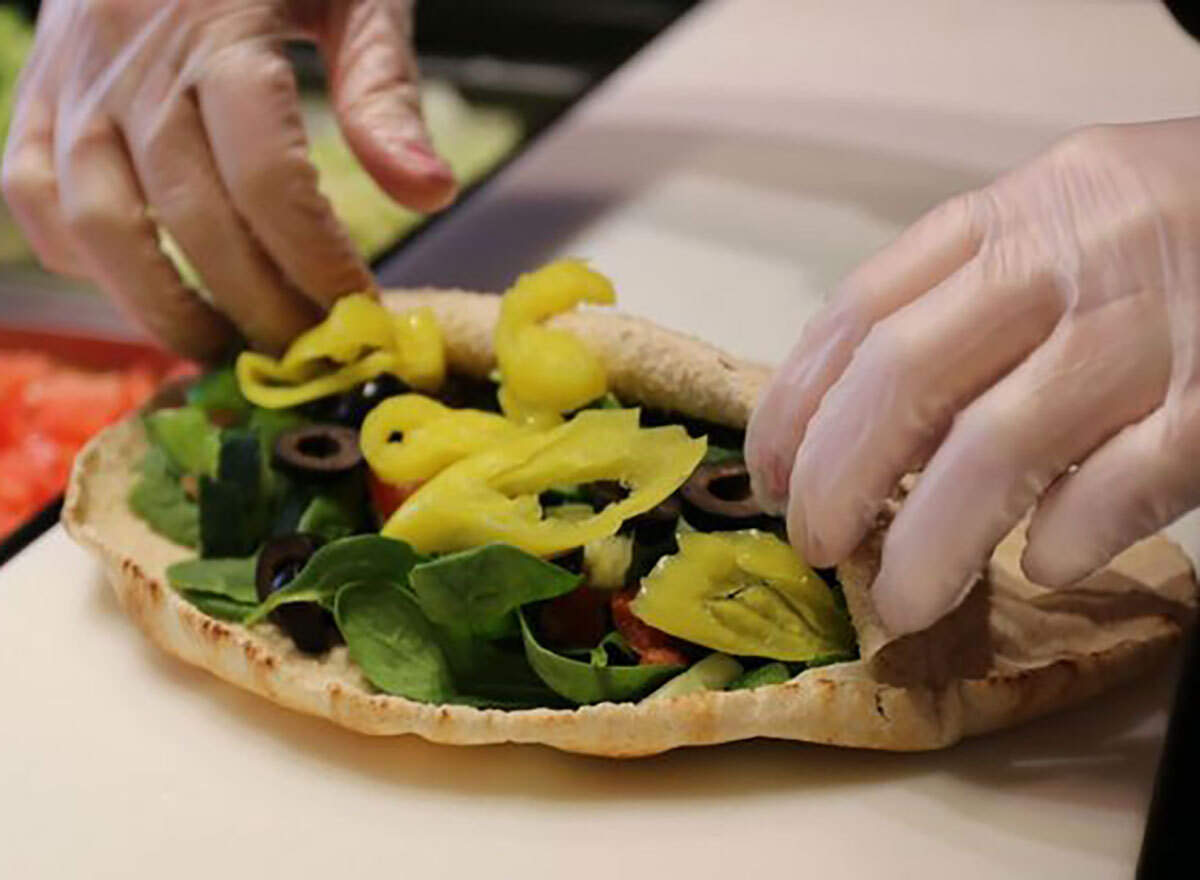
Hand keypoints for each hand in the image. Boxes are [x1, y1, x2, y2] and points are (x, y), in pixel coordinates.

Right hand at [2, 0, 455, 358]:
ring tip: (224, 349)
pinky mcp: (36, 90)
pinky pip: (32, 191)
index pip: (269, 179)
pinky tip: (142, 289)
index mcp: (219, 24)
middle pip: (193, 217)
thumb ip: (383, 90)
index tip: (360, 314)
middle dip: (258, 304)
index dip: (317, 263)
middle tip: (306, 353)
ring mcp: (71, 76)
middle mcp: (131, 56)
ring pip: (97, 222)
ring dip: (162, 305)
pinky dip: (80, 256)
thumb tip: (428, 194)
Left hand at [746, 118, 1199, 634]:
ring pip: (1000, 445)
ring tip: (903, 600)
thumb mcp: (1061, 219)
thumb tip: (860, 415)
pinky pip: (1134, 478)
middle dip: (838, 477)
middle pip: (907, 377)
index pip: (863, 311)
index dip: (798, 402)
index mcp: (1016, 213)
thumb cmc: (1181, 220)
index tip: (770, 471)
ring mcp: (1153, 326)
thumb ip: (967, 292)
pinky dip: (1073, 532)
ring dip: (932, 540)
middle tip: (816, 543)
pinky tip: (1041, 564)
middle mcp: (1070, 259)